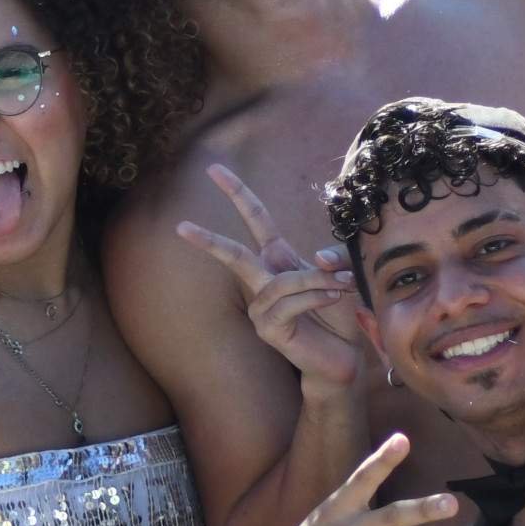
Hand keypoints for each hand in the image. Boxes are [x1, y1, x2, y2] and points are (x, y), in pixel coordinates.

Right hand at [176, 165, 371, 396]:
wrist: (343, 356)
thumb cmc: (339, 313)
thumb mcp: (344, 275)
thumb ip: (336, 260)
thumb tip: (318, 258)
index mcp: (278, 259)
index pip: (256, 219)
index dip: (237, 193)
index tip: (214, 169)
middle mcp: (263, 282)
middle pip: (234, 254)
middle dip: (209, 240)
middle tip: (181, 226)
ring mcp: (261, 308)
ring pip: (283, 282)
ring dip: (317, 281)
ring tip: (342, 287)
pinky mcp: (268, 329)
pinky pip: (290, 303)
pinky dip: (316, 297)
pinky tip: (333, 299)